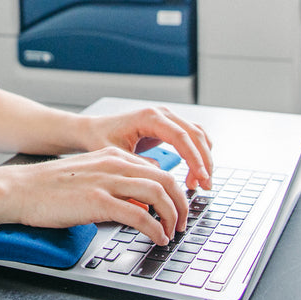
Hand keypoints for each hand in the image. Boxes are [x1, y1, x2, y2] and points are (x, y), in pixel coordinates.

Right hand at [5, 147, 189, 244]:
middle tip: (183, 223)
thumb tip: (139, 205)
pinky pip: (140, 216)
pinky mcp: (98, 201)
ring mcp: (107, 182)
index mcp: (113, 157)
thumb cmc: (49, 187)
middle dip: (182, 204)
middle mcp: (114, 164)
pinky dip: (155, 229)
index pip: (158, 170)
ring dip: (172, 217)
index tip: (178, 209)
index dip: (174, 192)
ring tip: (173, 233)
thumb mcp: (89, 176)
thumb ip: (115, 184)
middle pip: (166, 180)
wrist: (20, 188)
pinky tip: (157, 238)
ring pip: (158, 194)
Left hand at [85, 105, 213, 190]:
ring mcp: (167, 118)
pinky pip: (192, 138)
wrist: (94, 129)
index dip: (194, 158)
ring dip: (204, 159)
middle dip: (204, 161)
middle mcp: (161, 114)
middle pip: (195, 134)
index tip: (201, 177)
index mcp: (149, 117)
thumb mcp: (117, 155)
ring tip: (200, 184)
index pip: (180, 136)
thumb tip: (161, 177)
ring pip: (198, 135)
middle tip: (206, 185)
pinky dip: (198, 155)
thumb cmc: (101, 139)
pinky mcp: (169, 127)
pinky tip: (195, 174)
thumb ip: (139, 164)